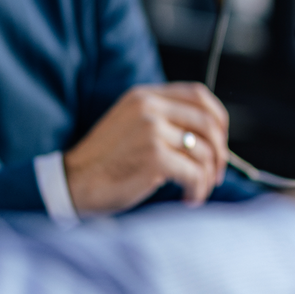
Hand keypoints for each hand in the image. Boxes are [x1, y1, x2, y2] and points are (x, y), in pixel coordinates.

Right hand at [62, 83, 229, 214]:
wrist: (73, 182)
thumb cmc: (105, 162)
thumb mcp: (132, 126)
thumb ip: (163, 122)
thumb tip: (209, 139)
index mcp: (145, 96)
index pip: (197, 94)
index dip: (218, 118)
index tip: (221, 141)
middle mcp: (150, 107)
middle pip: (208, 123)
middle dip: (220, 152)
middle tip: (217, 173)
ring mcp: (152, 130)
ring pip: (204, 152)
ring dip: (208, 177)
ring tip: (196, 191)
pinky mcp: (155, 157)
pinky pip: (195, 173)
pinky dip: (198, 190)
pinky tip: (189, 199)